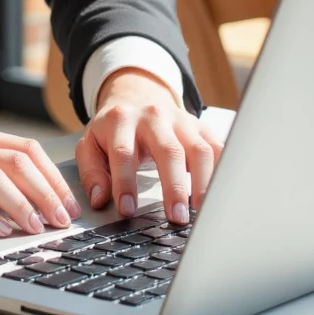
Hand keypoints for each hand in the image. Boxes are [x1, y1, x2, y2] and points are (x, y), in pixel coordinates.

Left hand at [77, 68, 223, 225]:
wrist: (136, 96)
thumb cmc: (114, 129)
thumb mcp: (90, 143)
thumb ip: (91, 172)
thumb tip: (99, 199)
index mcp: (121, 120)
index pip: (123, 153)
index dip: (124, 183)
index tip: (127, 211)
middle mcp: (154, 117)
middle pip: (168, 150)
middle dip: (173, 186)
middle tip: (175, 218)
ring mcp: (181, 120)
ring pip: (199, 149)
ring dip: (203, 183)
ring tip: (200, 212)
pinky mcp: (200, 127)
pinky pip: (218, 148)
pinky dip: (223, 171)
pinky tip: (220, 194)